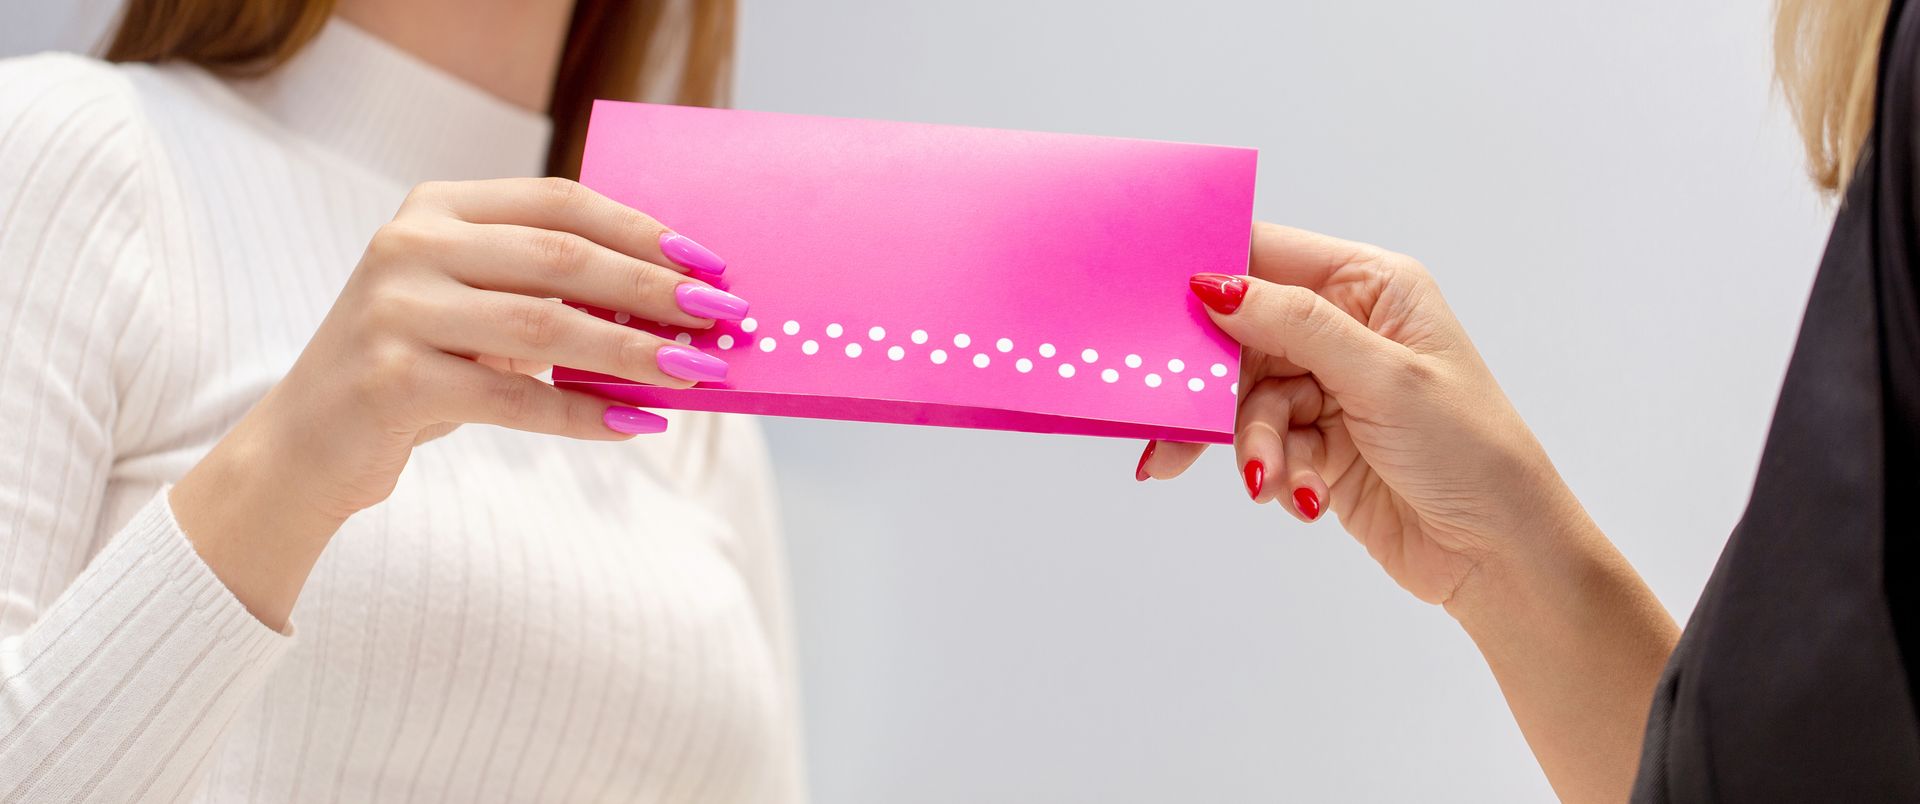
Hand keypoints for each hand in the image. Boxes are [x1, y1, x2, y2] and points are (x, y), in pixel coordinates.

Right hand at [171, 177, 745, 626]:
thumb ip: (549, 290)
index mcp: (437, 209)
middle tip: (723, 319)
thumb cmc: (415, 369)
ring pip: (545, 326)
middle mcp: (410, 245)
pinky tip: (637, 423)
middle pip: (562, 258)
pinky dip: (584, 414)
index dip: (642, 229)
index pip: (560, 202)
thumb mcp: (475, 309)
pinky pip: (514, 398)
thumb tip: (673, 302)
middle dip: (655, 289)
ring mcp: (395, 309)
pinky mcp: (390, 379)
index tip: (710, 263)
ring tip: (696, 374)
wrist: (305, 446)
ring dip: (634, 352)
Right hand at [1148, 223, 1676, 803]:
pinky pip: (1264, 445)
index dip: (1208, 275)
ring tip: (1267, 483)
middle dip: (1215, 389)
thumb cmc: (1471, 452)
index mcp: (1371, 286)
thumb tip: (1214, 283)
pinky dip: (1274, 473)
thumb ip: (1295, 325)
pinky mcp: (1319, 443)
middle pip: (1242, 336)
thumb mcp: (1383, 377)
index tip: (1154, 305)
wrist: (1500, 557)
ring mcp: (1331, 387)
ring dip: (1252, 445)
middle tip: (1171, 429)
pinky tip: (1307, 499)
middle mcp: (1348, 328)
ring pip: (1246, 401)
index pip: (1268, 256)